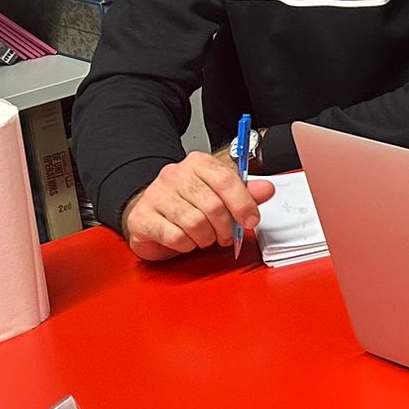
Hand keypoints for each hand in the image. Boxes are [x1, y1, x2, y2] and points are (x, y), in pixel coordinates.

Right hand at [122, 152, 276, 261]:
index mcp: (198, 163)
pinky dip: (187, 245)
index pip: (226, 180)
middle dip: (226, 227)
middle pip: (213, 205)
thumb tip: (266, 189)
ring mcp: (155, 195)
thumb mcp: (220, 195)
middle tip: (227, 235)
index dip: (243, 204)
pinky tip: (186, 240)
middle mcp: (174, 174)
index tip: (251, 220)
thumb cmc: (188, 204)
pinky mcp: (142, 217)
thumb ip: (245, 193)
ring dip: (206, 238)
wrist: (150, 214)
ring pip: (194, 223)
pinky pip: (175, 237)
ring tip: (206, 237)